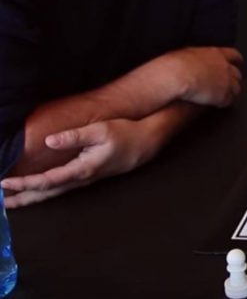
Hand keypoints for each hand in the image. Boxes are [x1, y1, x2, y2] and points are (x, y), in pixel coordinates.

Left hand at [1, 118, 159, 207]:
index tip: (5, 183)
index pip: (47, 181)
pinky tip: (38, 191)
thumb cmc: (124, 134)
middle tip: (2, 203)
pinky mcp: (87, 177)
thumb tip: (49, 141)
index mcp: (82, 169)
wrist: (145, 143)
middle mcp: (81, 179)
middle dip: (23, 198)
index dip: (24, 183)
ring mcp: (84, 180)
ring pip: (53, 193)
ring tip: (13, 202)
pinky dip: (45, 192)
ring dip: (32, 198)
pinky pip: (60, 188)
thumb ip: (74, 136)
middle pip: (47, 194)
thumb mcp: (101, 130)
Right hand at [166, 46, 242, 107]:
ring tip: (222, 96)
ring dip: (231, 92)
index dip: (236, 60)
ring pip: (236, 88)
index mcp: (216, 54)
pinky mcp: (223, 95)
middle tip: (229, 83)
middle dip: (234, 78)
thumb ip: (197, 55)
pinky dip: (224, 102)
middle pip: (237, 73)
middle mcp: (224, 67)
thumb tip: (192, 57)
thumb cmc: (176, 63)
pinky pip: (229, 100)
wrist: (177, 75)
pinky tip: (217, 104)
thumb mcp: (187, 52)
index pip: (234, 55)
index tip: (238, 63)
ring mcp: (226, 81)